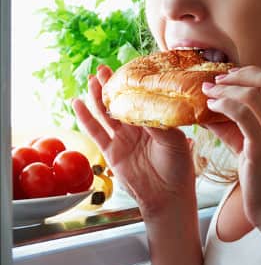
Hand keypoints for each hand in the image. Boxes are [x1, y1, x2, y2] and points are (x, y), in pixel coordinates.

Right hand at [72, 64, 194, 216]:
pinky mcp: (111, 152)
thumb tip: (144, 105)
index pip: (141, 98)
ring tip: (91, 79)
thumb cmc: (178, 167)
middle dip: (111, 85)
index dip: (132, 84)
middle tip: (102, 68)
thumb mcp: (174, 140)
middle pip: (121, 102)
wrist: (168, 195)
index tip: (125, 69)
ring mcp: (123, 139)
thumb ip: (158, 123)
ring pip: (107, 114)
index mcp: (156, 121)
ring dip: (98, 97)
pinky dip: (85, 117)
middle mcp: (138, 128)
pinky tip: (78, 103)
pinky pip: (96, 132)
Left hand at [202, 66, 260, 231]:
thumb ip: (236, 129)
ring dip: (226, 89)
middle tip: (216, 80)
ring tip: (208, 92)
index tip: (230, 76)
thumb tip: (210, 113)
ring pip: (252, 95)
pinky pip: (242, 115)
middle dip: (239, 75)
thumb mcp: (254, 149)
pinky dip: (224, 105)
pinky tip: (211, 108)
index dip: (251, 74)